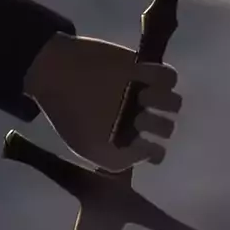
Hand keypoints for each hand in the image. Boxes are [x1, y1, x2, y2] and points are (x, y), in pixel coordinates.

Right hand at [23, 32, 181, 171]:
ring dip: (163, 101)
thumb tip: (146, 155)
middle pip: (167, 127)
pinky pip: (170, 75)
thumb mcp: (87, 148)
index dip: (154, 150)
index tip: (142, 143)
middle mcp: (136, 117)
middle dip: (157, 125)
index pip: (156, 151)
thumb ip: (117, 161)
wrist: (55, 72)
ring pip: (173, 102)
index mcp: (123, 138)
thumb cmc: (68, 114)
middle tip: (137, 117)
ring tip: (142, 95)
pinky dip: (162, 77)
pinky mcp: (143, 68)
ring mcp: (142, 92)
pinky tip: (141, 76)